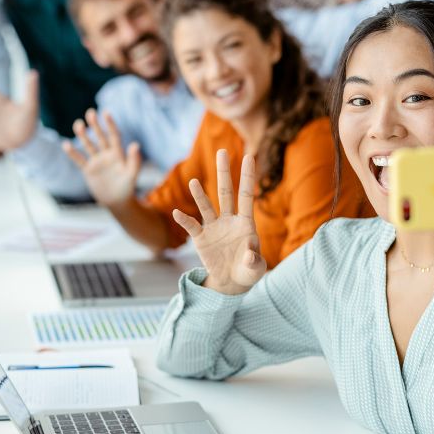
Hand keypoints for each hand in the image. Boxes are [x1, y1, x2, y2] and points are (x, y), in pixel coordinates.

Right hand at [61, 109, 140, 206]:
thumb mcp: (132, 174)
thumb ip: (134, 160)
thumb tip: (135, 144)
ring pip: (89, 145)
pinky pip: (79, 160)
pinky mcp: (88, 170)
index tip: (105, 112)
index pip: (114, 135)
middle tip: (90, 112)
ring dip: (83, 135)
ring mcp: (97, 161)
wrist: (117, 201)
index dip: (110, 124)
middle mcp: (107, 154)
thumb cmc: (127, 187)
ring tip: (78, 124)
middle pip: (100, 137)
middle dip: (95, 125)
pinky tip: (65, 144)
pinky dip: (73, 153)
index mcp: (118, 153)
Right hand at [170, 150, 266, 295]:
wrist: (231, 282)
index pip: (247, 196)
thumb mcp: (256, 268)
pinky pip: (191, 226)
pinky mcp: (201, 238)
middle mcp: (229, 220)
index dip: (247, 177)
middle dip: (224, 173)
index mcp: (245, 223)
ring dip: (200, 195)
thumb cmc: (248, 271)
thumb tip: (248, 254)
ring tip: (194, 182)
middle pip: (225, 193)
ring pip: (206, 206)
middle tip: (222, 151)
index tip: (249, 156)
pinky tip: (177, 213)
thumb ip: (254, 261)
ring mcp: (213, 227)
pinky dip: (184, 220)